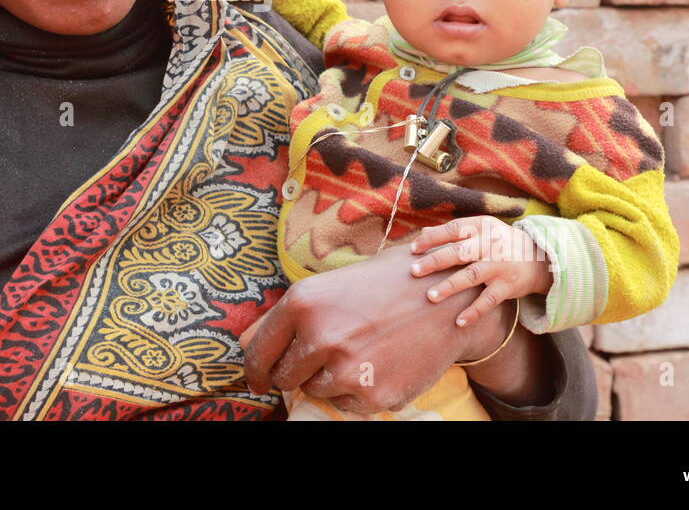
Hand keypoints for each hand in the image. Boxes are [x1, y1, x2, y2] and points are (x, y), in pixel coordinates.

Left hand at [240, 242, 514, 413]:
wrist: (444, 295)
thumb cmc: (382, 285)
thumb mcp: (328, 286)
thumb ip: (285, 317)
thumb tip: (244, 345)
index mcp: (303, 303)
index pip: (258, 352)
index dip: (255, 371)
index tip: (258, 380)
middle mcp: (320, 336)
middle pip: (284, 377)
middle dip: (294, 374)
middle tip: (321, 357)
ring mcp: (347, 369)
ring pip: (316, 392)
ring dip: (328, 379)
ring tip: (358, 351)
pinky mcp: (373, 394)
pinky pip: (347, 404)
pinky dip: (357, 391)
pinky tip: (377, 363)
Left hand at [408, 216, 553, 328]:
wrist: (540, 259)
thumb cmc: (499, 242)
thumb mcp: (481, 229)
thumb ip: (454, 231)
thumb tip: (422, 232)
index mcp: (482, 227)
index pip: (453, 229)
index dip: (432, 239)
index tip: (413, 249)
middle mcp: (491, 245)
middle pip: (460, 252)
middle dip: (435, 261)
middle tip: (413, 271)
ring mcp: (500, 266)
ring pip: (472, 276)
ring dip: (450, 286)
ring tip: (431, 297)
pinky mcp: (507, 286)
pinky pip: (489, 300)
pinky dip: (474, 312)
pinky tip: (459, 322)